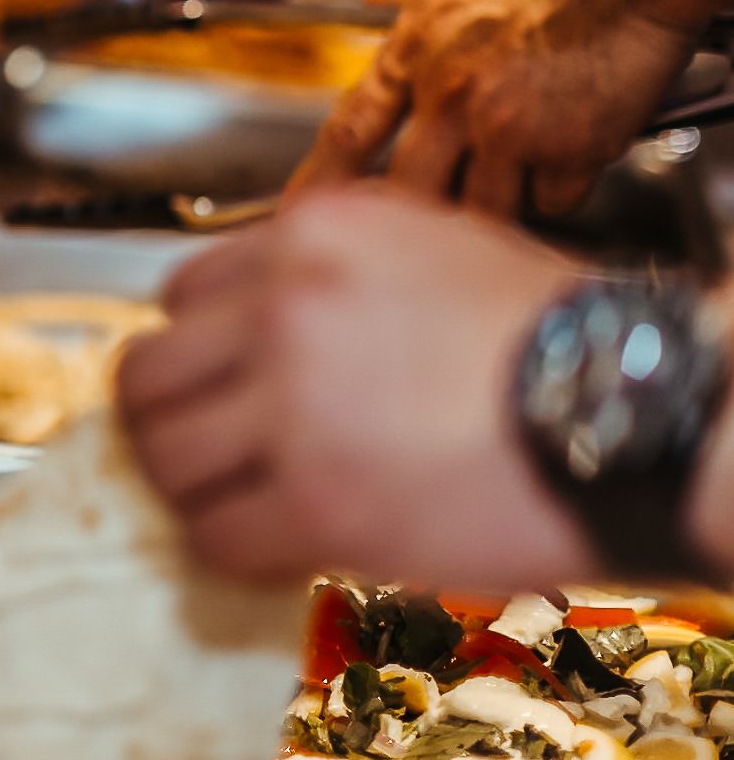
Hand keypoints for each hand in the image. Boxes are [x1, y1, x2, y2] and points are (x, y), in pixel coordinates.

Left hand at [116, 184, 597, 589]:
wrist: (636, 410)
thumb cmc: (560, 337)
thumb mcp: (434, 246)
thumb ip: (334, 270)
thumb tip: (260, 315)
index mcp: (309, 234)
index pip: (181, 292)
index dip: (200, 349)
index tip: (219, 385)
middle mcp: (284, 305)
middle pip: (146, 371)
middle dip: (166, 416)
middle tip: (201, 449)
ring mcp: (294, 403)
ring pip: (161, 453)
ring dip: (187, 486)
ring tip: (232, 499)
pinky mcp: (317, 499)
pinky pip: (213, 533)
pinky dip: (231, 548)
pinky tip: (274, 544)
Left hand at [297, 0, 701, 216]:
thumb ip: (408, 4)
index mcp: (414, 57)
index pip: (346, 134)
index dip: (317, 186)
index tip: (294, 220)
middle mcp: (449, 96)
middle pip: (408, 192)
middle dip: (416, 216)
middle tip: (425, 229)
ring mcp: (506, 127)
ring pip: (479, 211)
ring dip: (490, 209)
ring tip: (509, 183)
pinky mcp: (566, 150)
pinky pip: (550, 202)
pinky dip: (555, 193)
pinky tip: (567, 158)